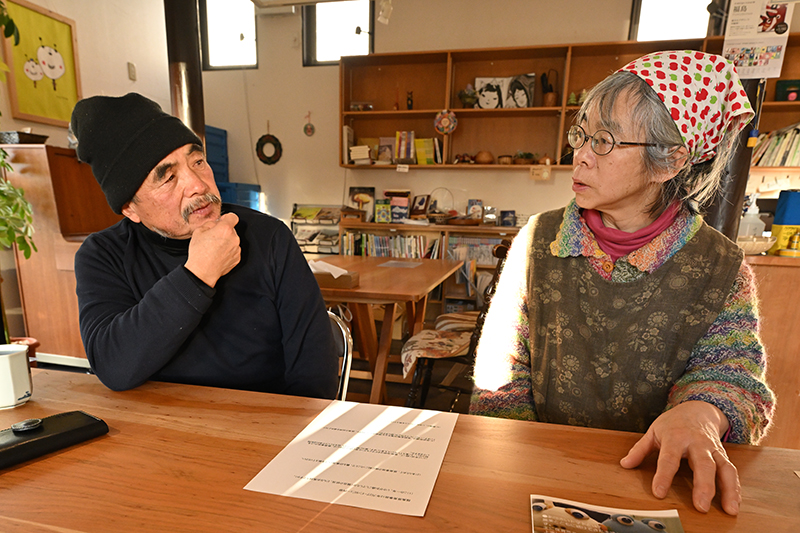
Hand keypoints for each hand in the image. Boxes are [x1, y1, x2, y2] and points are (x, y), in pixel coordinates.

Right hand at [185, 213, 240, 286]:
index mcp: (225, 229)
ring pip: (233, 240)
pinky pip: (233, 250)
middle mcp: (234, 238)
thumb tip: (215, 223)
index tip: (222, 221)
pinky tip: (218, 255)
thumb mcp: (198, 232)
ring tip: (214, 248)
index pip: (233, 217)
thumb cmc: (200, 253)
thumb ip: (210, 223)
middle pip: (232, 230)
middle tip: (213, 238)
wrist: (203, 271)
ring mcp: (237, 249)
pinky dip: (228, 251)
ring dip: (226, 242)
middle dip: (224, 232)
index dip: (227, 218)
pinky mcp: (237, 258)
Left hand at [620, 401, 739, 515]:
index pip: (668, 458)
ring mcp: (712, 449)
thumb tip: (624, 464)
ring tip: (729, 509)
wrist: (698, 409)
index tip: (659, 493)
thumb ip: (640, 449)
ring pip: (723, 468)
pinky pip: (732, 471)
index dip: (663, 476)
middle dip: (704, 486)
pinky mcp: (723, 455)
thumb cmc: (673, 423)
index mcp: (675, 437)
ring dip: (727, 490)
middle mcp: (697, 443)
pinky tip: (735, 503)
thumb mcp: (653, 431)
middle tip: (701, 506)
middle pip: (703, 464)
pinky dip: (735, 488)